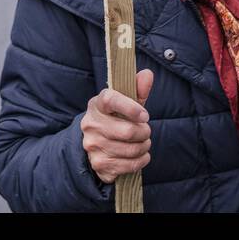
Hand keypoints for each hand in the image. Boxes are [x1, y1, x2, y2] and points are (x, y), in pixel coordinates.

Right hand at [81, 69, 152, 184]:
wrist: (96, 143)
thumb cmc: (116, 118)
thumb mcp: (125, 102)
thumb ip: (137, 89)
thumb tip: (148, 74)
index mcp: (97, 104)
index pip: (110, 100)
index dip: (131, 107)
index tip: (145, 114)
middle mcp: (91, 124)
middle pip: (127, 131)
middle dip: (144, 132)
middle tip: (146, 131)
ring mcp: (93, 146)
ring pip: (131, 150)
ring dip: (144, 147)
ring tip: (143, 142)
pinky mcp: (99, 164)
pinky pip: (129, 165)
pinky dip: (141, 160)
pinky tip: (140, 155)